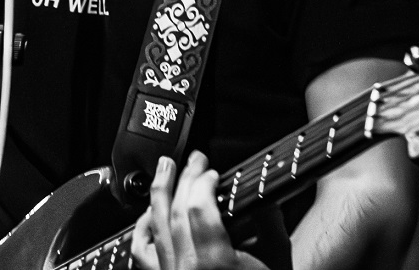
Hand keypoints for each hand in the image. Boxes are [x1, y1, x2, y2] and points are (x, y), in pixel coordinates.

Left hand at [131, 151, 267, 269]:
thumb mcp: (277, 259)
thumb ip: (269, 222)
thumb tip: (261, 192)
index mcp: (217, 263)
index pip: (199, 208)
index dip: (203, 182)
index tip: (212, 172)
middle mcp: (188, 269)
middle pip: (177, 210)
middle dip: (184, 177)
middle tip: (194, 159)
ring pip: (156, 226)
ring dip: (159, 192)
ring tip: (164, 167)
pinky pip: (142, 254)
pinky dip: (142, 230)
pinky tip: (149, 213)